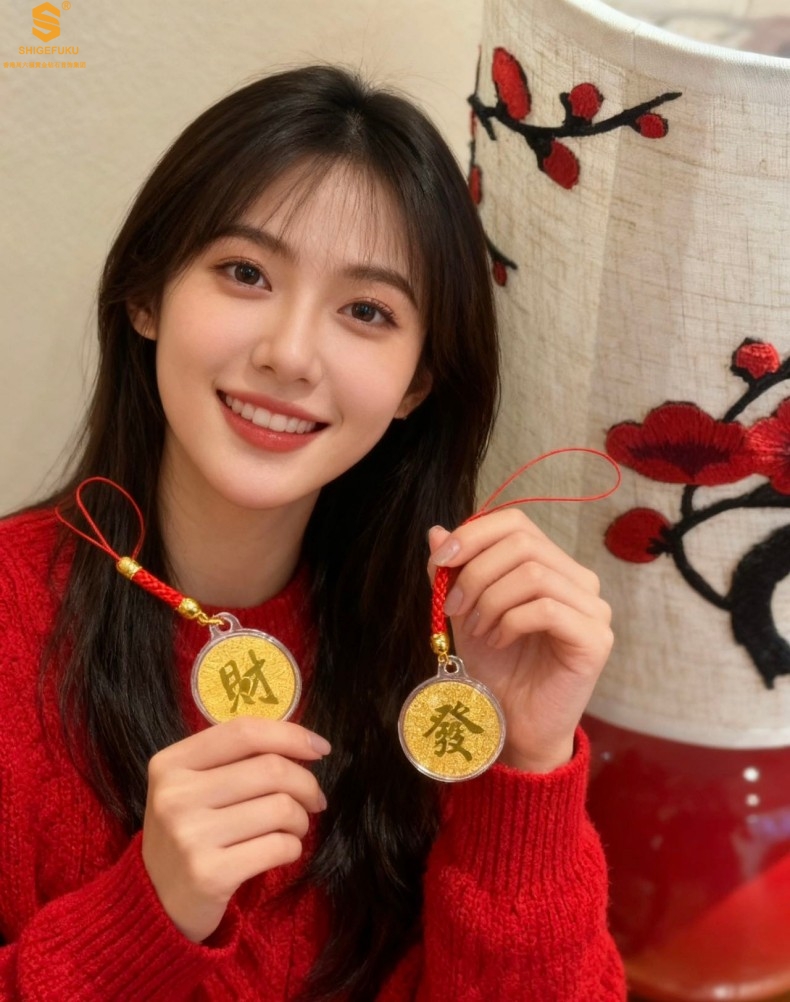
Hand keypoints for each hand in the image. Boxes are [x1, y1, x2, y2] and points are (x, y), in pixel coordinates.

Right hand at [142, 716, 329, 941]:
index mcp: (171, 763)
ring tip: (293, 828)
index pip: (244, 732)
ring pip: (280, 808)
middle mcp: (175, 795)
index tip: (320, 748)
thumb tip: (306, 744)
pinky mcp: (209, 874)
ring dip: (301, 819)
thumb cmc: (189, 832)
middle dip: (306, 784)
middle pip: (270, 769)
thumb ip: (237, 759)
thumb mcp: (194, 786)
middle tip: (314, 800)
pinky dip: (292, 847)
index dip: (290, 735)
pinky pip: (278, 847)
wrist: (154, 904)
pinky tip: (282, 850)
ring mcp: (190, 836)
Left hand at [428, 511, 612, 772]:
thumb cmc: (495, 667)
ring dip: (491, 600)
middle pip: (523, 543)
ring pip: (534, 573)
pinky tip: (499, 642)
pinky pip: (546, 609)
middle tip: (454, 608)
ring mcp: (593, 609)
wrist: (513, 725)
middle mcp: (579, 580)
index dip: (474, 534)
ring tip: (478, 630)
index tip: (440, 561)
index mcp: (551, 565)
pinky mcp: (595, 639)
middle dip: (476, 572)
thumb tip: (436, 531)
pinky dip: (511, 622)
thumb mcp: (464, 612)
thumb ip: (453, 572)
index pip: (516, 523)